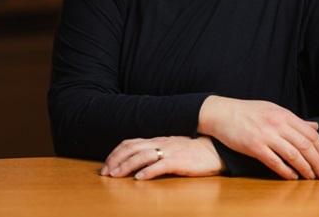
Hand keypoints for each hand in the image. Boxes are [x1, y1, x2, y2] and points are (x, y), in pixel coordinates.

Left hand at [101, 136, 223, 179]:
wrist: (213, 150)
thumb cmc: (191, 151)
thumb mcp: (170, 147)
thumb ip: (155, 151)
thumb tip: (138, 161)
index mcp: (156, 140)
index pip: (130, 143)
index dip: (116, 153)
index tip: (106, 165)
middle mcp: (160, 143)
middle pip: (132, 148)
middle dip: (116, 160)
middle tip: (105, 172)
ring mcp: (169, 151)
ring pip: (142, 156)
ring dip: (127, 166)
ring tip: (116, 175)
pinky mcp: (179, 161)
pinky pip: (161, 165)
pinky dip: (148, 172)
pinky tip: (139, 178)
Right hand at [197, 96, 318, 179]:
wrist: (222, 112)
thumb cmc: (248, 112)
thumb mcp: (274, 110)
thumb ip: (295, 120)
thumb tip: (316, 127)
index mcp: (284, 114)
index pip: (310, 134)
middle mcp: (277, 124)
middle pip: (305, 145)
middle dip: (318, 162)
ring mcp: (265, 135)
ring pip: (292, 154)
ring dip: (305, 168)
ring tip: (312, 177)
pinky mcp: (253, 146)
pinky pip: (274, 161)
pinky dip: (285, 171)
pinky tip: (292, 177)